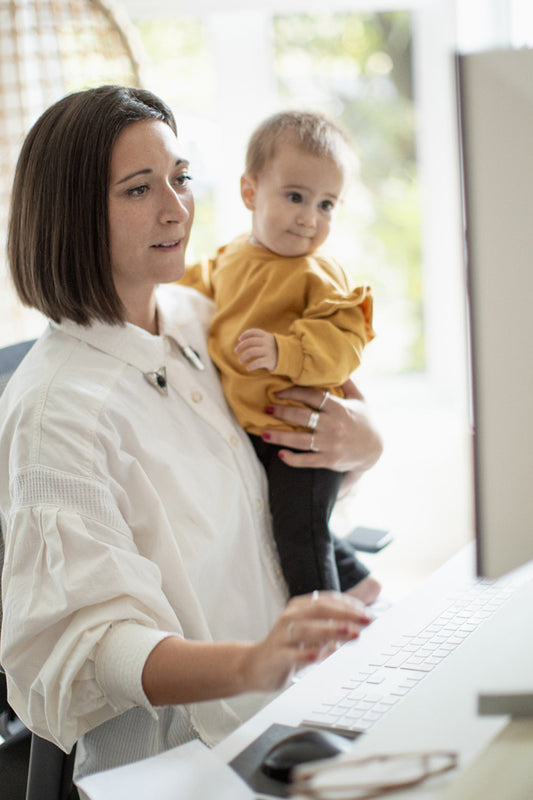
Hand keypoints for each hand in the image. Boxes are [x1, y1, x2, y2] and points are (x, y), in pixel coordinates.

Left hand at [235, 328, 277, 371]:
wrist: (291, 358)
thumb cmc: (277, 350)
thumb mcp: (271, 341)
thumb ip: (261, 340)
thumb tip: (244, 341)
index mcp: (267, 336)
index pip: (254, 332)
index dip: (245, 334)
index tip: (239, 339)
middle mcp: (267, 342)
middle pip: (250, 342)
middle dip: (241, 346)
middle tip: (235, 351)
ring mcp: (268, 351)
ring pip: (251, 352)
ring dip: (244, 356)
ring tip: (240, 361)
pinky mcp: (270, 360)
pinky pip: (257, 362)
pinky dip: (251, 365)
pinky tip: (248, 368)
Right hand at [242, 591, 372, 691]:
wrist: (255, 665)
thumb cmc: (290, 645)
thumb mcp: (316, 628)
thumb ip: (341, 614)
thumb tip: (372, 594)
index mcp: (300, 607)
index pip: (327, 600)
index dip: (349, 605)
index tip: (369, 614)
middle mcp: (290, 617)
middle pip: (319, 610)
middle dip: (345, 614)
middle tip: (367, 621)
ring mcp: (282, 636)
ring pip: (307, 630)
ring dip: (331, 631)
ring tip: (350, 633)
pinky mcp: (276, 656)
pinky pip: (291, 654)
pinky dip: (306, 654)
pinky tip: (319, 655)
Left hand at [262, 381, 382, 481]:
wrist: (375, 450)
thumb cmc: (365, 421)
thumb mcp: (361, 399)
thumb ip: (348, 383)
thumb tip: (339, 365)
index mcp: (339, 408)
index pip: (312, 396)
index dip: (293, 392)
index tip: (278, 392)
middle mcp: (334, 425)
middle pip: (302, 416)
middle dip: (281, 412)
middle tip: (267, 409)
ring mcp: (331, 444)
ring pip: (300, 440)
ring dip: (279, 437)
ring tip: (264, 433)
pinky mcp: (329, 460)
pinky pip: (307, 460)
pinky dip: (293, 459)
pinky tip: (281, 454)